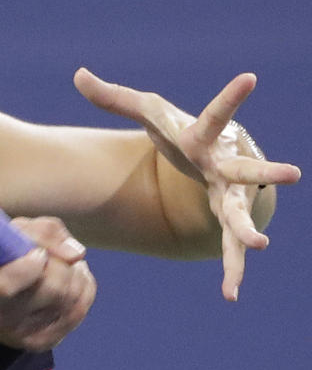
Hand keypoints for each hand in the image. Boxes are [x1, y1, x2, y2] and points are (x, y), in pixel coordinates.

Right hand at [0, 217, 95, 350]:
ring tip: (61, 266)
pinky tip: (70, 280)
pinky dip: (82, 286)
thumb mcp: (11, 235)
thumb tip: (76, 254)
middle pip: (53, 288)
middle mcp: (0, 318)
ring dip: (74, 273)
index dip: (31, 265)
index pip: (7, 285)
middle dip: (61, 264)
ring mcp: (24, 335)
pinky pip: (81, 307)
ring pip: (71, 296)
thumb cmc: (2, 262)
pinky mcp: (45, 342)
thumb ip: (42, 232)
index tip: (38, 254)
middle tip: (51, 257)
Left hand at [74, 68, 301, 300]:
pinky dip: (230, 270)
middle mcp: (223, 166)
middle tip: (294, 174)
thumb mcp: (148, 112)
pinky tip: (230, 294)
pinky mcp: (224, 217)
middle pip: (246, 171)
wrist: (205, 154)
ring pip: (240, 215)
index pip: (217, 114)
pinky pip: (227, 248)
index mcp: (204, 137)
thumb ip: (114, 97)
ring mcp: (228, 194)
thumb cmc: (178, 129)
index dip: (232, 97)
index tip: (250, 78)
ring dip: (247, 230)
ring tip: (260, 244)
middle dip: (268, 174)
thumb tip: (77, 75)